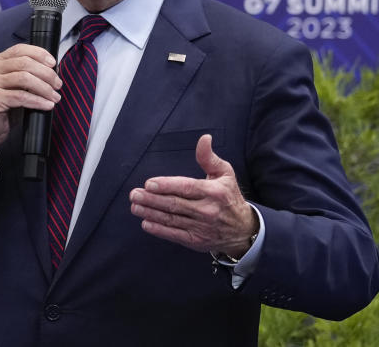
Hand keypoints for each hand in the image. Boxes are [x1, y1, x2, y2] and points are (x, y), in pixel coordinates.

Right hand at [0, 44, 61, 173]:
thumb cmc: (0, 109)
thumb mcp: (11, 87)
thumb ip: (24, 75)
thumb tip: (50, 71)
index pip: (20, 49)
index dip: (40, 54)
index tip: (53, 63)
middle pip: (25, 63)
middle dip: (46, 73)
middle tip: (58, 84)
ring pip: (25, 78)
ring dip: (44, 88)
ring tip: (54, 96)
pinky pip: (21, 97)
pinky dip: (37, 101)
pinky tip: (47, 105)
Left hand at [128, 134, 258, 256]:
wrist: (243, 230)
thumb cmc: (229, 196)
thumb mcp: (225, 174)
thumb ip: (209, 157)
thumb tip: (204, 138)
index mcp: (213, 191)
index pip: (186, 188)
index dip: (166, 186)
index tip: (148, 184)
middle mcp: (207, 210)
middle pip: (175, 204)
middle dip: (151, 199)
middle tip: (134, 194)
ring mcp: (201, 227)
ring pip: (171, 219)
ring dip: (150, 213)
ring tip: (135, 206)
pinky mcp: (197, 241)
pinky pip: (175, 235)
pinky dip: (159, 230)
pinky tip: (146, 223)